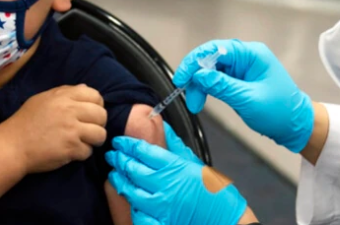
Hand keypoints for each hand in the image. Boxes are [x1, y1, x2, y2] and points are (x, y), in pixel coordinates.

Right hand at [3, 84, 106, 172]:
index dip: (97, 105)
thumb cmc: (26, 121)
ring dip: (94, 140)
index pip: (95, 95)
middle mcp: (70, 110)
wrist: (12, 145)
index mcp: (63, 96)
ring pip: (100, 134)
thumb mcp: (43, 99)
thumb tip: (86, 88)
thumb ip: (65, 92)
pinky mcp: (71, 148)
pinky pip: (89, 151)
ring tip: (84, 142)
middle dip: (99, 124)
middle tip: (89, 130)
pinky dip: (82, 154)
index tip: (90, 114)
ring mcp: (72, 130)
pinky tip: (72, 152)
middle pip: (102, 115)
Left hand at [106, 123, 247, 224]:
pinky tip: (130, 199)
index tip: (119, 142)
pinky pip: (138, 214)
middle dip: (119, 159)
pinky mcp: (160, 224)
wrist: (227, 221)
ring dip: (120, 181)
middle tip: (113, 155)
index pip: (142, 150)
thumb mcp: (197, 164)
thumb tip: (163, 125)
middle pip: (132, 168)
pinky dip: (132, 206)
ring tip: (115, 174)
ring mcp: (161, 207)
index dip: (127, 144)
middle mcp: (165, 185)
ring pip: (130, 190)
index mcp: (174, 167)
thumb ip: (176, 145)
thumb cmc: (215, 193)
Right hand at [174, 39, 313, 152]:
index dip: (194, 62)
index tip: (182, 78)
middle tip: (187, 94)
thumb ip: (221, 86)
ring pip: (210, 70)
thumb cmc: (280, 112)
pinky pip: (216, 79)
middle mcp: (246, 57)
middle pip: (210, 58)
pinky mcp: (238, 80)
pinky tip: (201, 99)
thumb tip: (198, 75)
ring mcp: (242, 68)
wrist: (296, 126)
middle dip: (195, 76)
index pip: (215, 49)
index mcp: (252, 54)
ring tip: (195, 104)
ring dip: (199, 85)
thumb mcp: (248, 99)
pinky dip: (206, 89)